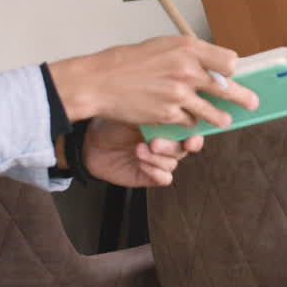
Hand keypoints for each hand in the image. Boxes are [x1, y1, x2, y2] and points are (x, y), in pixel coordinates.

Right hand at [48, 34, 258, 126]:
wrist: (98, 82)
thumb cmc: (126, 62)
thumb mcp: (162, 46)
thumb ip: (188, 55)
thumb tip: (213, 64)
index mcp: (187, 48)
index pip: (229, 61)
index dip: (231, 70)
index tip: (233, 75)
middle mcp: (187, 70)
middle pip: (229, 88)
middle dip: (244, 98)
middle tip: (253, 104)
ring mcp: (180, 94)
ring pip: (214, 112)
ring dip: (221, 118)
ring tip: (225, 120)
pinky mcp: (170, 115)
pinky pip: (190, 122)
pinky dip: (188, 122)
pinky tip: (183, 118)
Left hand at [82, 118, 203, 186]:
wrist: (89, 141)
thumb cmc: (112, 123)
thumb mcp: (136, 111)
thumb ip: (158, 112)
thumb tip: (177, 109)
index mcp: (168, 126)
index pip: (192, 130)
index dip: (196, 134)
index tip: (192, 136)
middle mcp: (167, 143)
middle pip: (185, 149)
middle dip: (173, 146)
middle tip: (156, 142)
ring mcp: (159, 160)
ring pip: (173, 163)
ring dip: (157, 157)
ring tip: (140, 149)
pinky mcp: (150, 175)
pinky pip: (164, 178)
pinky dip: (154, 170)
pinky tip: (139, 160)